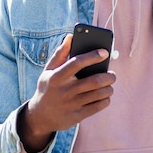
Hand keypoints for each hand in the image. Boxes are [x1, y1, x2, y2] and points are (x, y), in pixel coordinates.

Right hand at [17, 34, 115, 151]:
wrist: (40, 116)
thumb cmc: (48, 88)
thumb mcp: (48, 71)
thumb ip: (60, 54)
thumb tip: (71, 36)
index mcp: (57, 77)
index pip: (77, 62)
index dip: (92, 56)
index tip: (104, 52)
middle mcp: (64, 91)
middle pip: (94, 81)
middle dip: (108, 76)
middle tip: (112, 74)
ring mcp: (71, 105)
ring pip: (99, 94)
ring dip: (109, 88)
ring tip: (109, 84)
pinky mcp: (76, 116)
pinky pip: (98, 106)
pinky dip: (106, 99)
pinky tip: (105, 95)